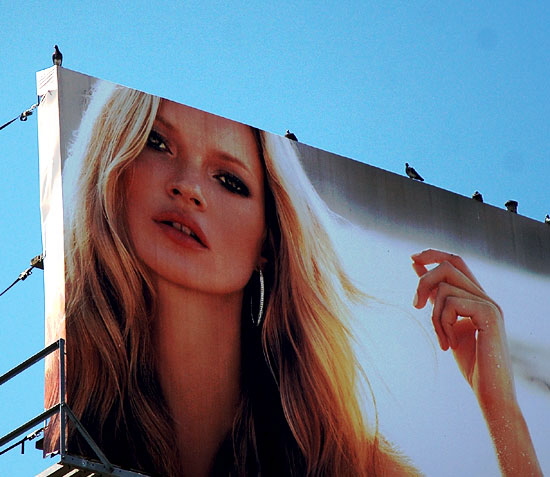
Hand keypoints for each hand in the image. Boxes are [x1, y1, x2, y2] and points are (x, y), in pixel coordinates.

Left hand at [411, 249, 514, 406]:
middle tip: (415, 305)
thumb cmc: (470, 362)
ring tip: (442, 339)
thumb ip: (435, 299)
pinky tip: (449, 344)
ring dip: (434, 315)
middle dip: (423, 282)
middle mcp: (485, 297)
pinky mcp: (489, 314)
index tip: (412, 258)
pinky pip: (451, 303)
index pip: (456, 261)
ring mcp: (489, 304)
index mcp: (477, 298)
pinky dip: (442, 323)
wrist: (490, 391)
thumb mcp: (445, 324)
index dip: (433, 255)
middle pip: (448, 266)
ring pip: (445, 288)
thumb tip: (418, 271)